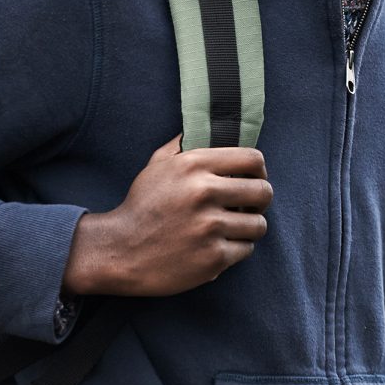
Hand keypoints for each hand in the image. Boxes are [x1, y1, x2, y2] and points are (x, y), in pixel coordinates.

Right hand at [62, 136, 271, 297]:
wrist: (120, 251)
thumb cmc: (141, 206)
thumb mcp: (156, 166)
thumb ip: (183, 145)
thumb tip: (205, 126)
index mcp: (193, 165)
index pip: (253, 159)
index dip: (259, 170)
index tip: (254, 179)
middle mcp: (204, 192)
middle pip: (264, 192)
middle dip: (261, 200)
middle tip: (249, 206)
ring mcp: (209, 227)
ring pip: (259, 225)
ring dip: (249, 227)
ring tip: (232, 228)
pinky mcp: (213, 258)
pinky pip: (246, 249)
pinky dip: (235, 249)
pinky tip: (218, 246)